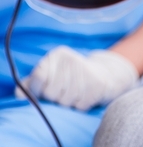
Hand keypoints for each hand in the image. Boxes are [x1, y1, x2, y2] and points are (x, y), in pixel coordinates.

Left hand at [16, 46, 138, 110]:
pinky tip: (86, 95)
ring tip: (76, 93)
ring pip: (64, 102)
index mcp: (58, 54)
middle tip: (65, 91)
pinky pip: (79, 106)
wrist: (106, 74)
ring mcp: (86, 72)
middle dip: (56, 97)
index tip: (43, 92)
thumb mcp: (52, 72)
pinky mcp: (97, 86)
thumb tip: (19, 94)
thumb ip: (32, 82)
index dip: (37, 90)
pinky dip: (80, 106)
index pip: (39, 77)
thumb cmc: (72, 76)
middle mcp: (72, 60)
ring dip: (68, 103)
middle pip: (51, 93)